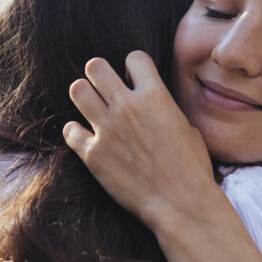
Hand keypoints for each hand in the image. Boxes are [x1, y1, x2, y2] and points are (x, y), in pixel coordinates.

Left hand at [63, 51, 217, 230]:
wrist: (181, 204)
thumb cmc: (192, 169)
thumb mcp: (188, 129)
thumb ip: (166, 111)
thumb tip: (157, 109)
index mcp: (156, 96)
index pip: (134, 58)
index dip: (132, 68)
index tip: (132, 81)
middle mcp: (128, 106)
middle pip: (96, 67)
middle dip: (98, 75)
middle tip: (103, 90)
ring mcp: (107, 129)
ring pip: (77, 91)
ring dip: (83, 97)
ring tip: (90, 109)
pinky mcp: (93, 154)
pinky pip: (70, 130)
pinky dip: (75, 132)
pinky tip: (84, 138)